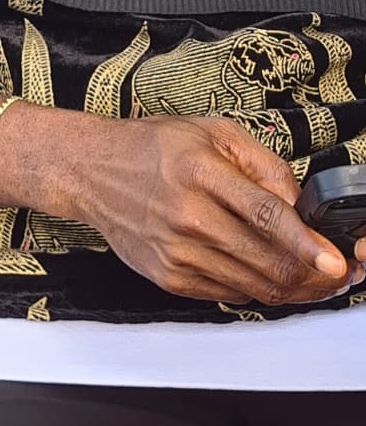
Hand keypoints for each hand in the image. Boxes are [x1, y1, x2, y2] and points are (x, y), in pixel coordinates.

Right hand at [74, 114, 352, 305]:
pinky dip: (256, 290)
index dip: (306, 243)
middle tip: (334, 274)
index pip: (266, 214)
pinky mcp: (168, 277)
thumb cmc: (152, 148)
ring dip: (290, 289)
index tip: (334, 261)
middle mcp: (188, 216)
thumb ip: (263, 164)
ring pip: (252, 285)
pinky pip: (227, 294)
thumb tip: (300, 203)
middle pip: (265, 260)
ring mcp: (176, 253)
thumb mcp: (212, 132)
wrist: (91, 171)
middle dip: (310, 275)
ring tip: (312, 282)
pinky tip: (269, 277)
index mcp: (202, 172)